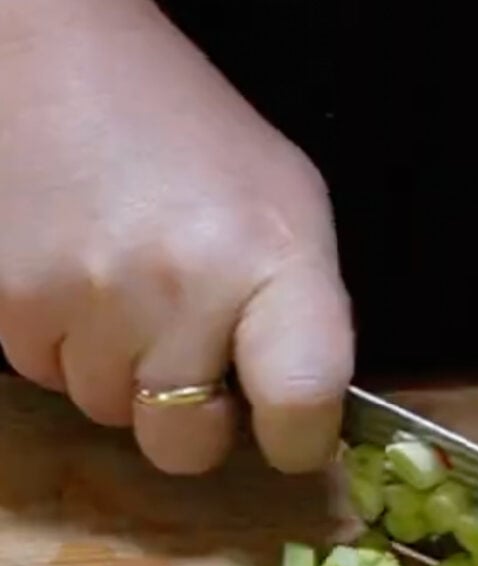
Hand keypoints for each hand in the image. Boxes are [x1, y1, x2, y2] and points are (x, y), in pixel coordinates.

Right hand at [0, 0, 352, 473]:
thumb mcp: (287, 204)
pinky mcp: (13, 307)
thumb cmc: (191, 136)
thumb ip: (303, 313)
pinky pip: (52, 380)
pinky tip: (81, 280)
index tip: (290, 433)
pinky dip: (70, 348)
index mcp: (272, 258)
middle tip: (191, 349)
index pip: (301, 404)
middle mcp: (182, 287)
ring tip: (129, 288)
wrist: (59, 62)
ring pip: (112, 414)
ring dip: (124, 375)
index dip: (299, 440)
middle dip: (192, 418)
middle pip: (187, 445)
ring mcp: (90, 300)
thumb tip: (300, 413)